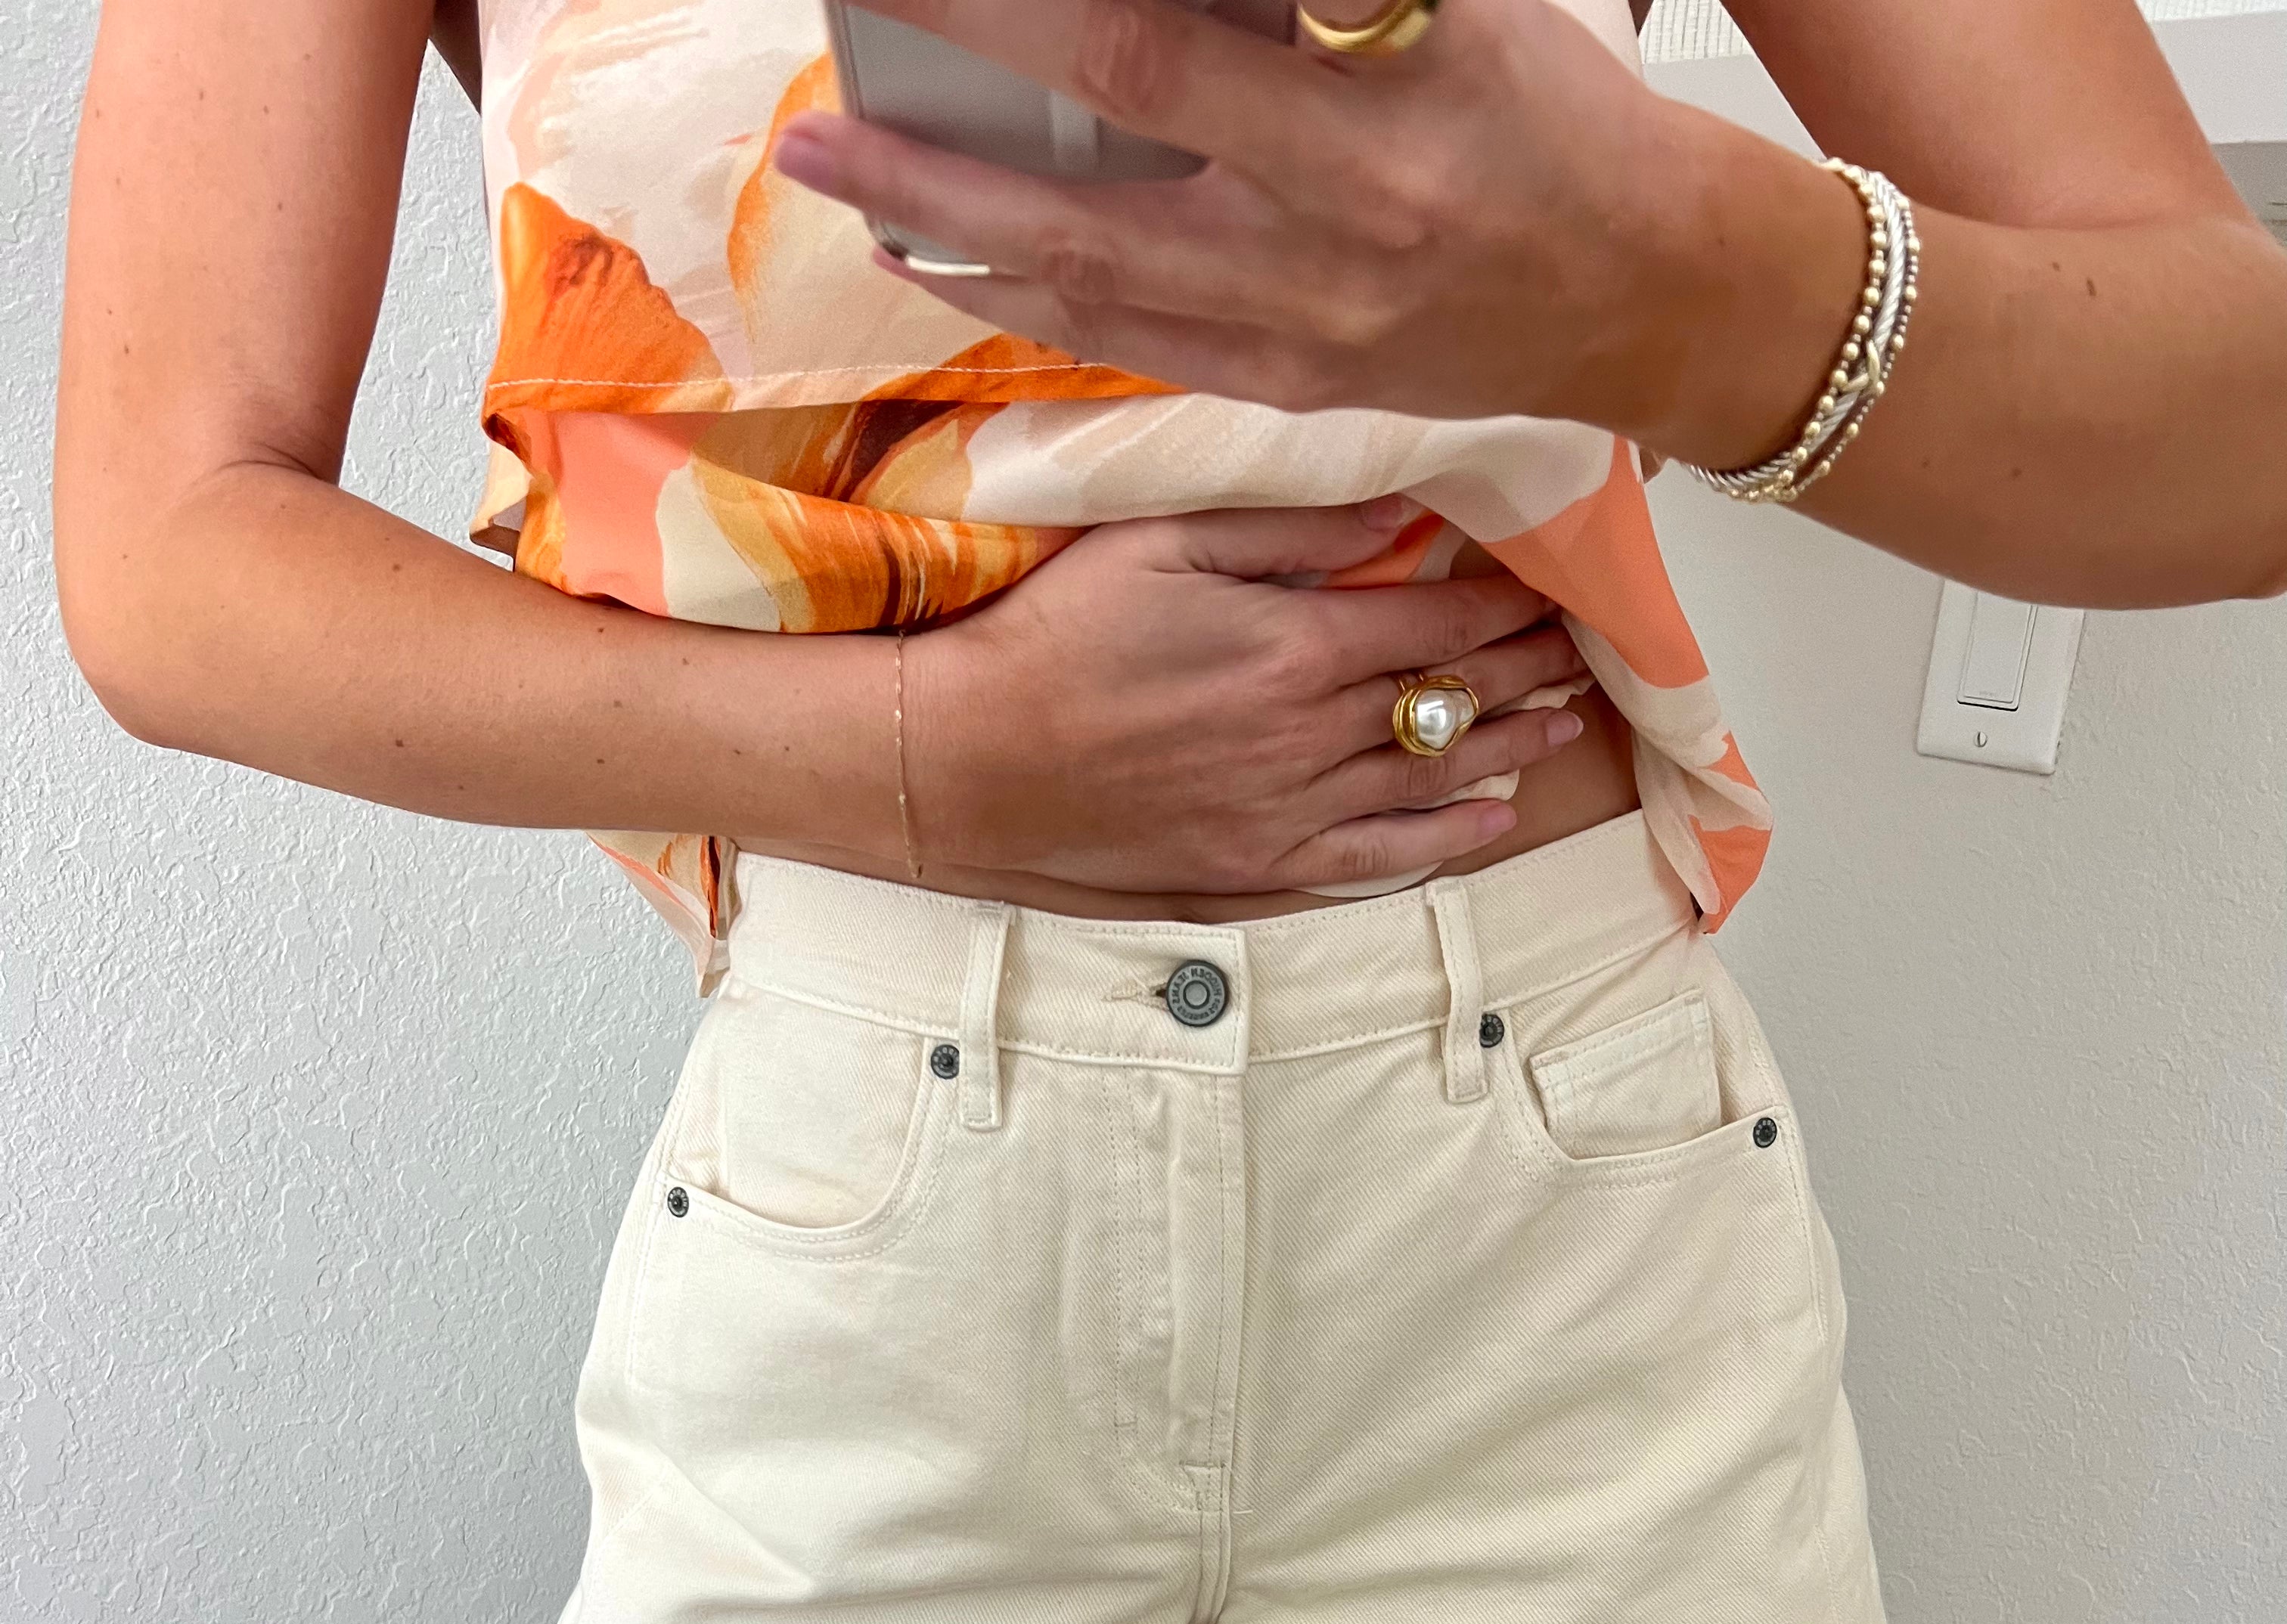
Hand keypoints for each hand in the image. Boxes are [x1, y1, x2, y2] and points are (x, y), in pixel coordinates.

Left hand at [773, 0, 1711, 425]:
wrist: (1647, 296)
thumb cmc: (1554, 120)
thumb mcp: (1457, 9)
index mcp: (1382, 109)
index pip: (1164, 41)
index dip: (1033, 13)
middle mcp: (1335, 221)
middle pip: (1102, 153)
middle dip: (946, 120)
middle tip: (825, 87)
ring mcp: (1305, 320)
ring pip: (1088, 274)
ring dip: (946, 220)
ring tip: (838, 167)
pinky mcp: (1290, 383)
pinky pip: (1126, 343)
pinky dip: (1020, 300)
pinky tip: (942, 260)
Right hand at [903, 497, 1587, 895]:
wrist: (965, 763)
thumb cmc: (1049, 635)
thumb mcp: (1159, 540)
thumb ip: (1286, 525)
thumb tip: (1400, 512)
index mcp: (1296, 647)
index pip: (1439, 617)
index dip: (1506, 600)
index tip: (1553, 584)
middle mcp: (1311, 740)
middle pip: (1450, 700)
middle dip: (1524, 672)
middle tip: (1582, 653)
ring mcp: (1288, 817)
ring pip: (1431, 783)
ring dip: (1508, 752)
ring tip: (1561, 726)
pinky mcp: (1258, 874)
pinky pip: (1376, 864)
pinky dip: (1442, 844)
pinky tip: (1487, 823)